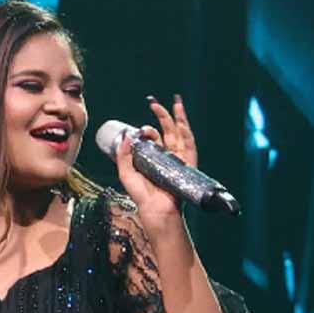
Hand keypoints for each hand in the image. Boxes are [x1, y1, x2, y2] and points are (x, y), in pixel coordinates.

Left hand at [114, 94, 198, 220]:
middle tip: (153, 102)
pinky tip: (182, 120)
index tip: (137, 129)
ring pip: (180, 134)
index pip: (153, 138)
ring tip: (175, 102)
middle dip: (162, 115)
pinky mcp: (187, 164)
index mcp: (154, 159)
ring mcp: (178, 159)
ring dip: (178, 117)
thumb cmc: (142, 196)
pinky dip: (186, 131)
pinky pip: (189, 145)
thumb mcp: (126, 174)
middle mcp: (168, 157)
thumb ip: (124, 155)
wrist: (156, 210)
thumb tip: (125, 136)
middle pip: (167, 131)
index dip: (146, 130)